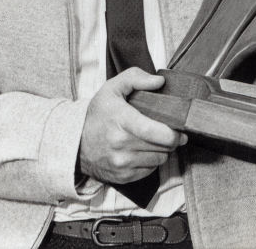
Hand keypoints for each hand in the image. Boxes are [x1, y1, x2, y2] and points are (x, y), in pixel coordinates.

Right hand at [78, 68, 186, 184]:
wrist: (75, 143)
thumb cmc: (98, 115)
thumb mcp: (112, 88)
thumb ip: (136, 78)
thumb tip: (159, 82)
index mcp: (122, 121)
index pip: (156, 132)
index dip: (174, 134)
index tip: (181, 130)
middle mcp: (121, 145)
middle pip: (162, 147)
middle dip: (170, 140)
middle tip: (169, 133)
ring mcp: (121, 163)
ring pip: (159, 160)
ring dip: (162, 151)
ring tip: (154, 141)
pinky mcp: (122, 177)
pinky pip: (149, 171)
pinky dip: (151, 162)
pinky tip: (143, 151)